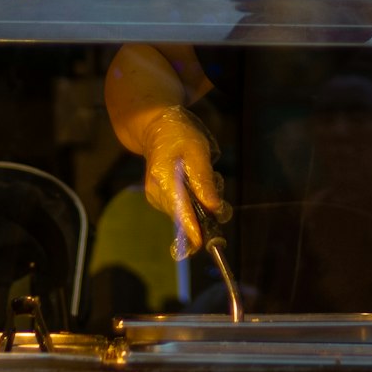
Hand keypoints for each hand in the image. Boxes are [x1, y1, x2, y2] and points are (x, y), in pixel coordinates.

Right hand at [140, 105, 228, 259]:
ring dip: (201, 202)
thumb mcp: (198, 150)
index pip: (179, 209)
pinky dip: (194, 199)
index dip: (191, 228)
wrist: (157, 127)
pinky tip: (195, 181)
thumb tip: (214, 208)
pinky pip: (182, 207)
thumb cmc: (181, 135)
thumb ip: (204, 180)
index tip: (199, 243)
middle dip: (204, 209)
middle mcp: (155, 192)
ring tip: (205, 174)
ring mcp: (155, 196)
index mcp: (164, 178)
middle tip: (216, 181)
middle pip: (184, 214)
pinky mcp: (159, 198)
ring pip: (185, 212)